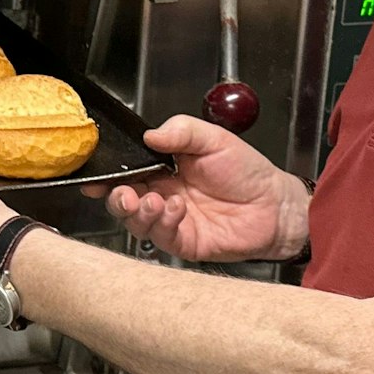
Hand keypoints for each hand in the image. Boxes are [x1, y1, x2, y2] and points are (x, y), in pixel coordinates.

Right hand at [86, 115, 309, 261]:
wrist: (275, 205)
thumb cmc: (248, 173)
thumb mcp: (214, 139)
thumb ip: (182, 131)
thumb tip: (150, 134)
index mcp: (164, 170)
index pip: (127, 173)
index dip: (109, 175)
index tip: (97, 175)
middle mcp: (162, 196)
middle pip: (123, 201)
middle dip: (116, 198)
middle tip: (123, 193)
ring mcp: (171, 222)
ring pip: (136, 223)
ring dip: (138, 212)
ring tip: (153, 200)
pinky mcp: (184, 242)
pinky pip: (161, 237)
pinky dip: (163, 222)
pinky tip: (176, 209)